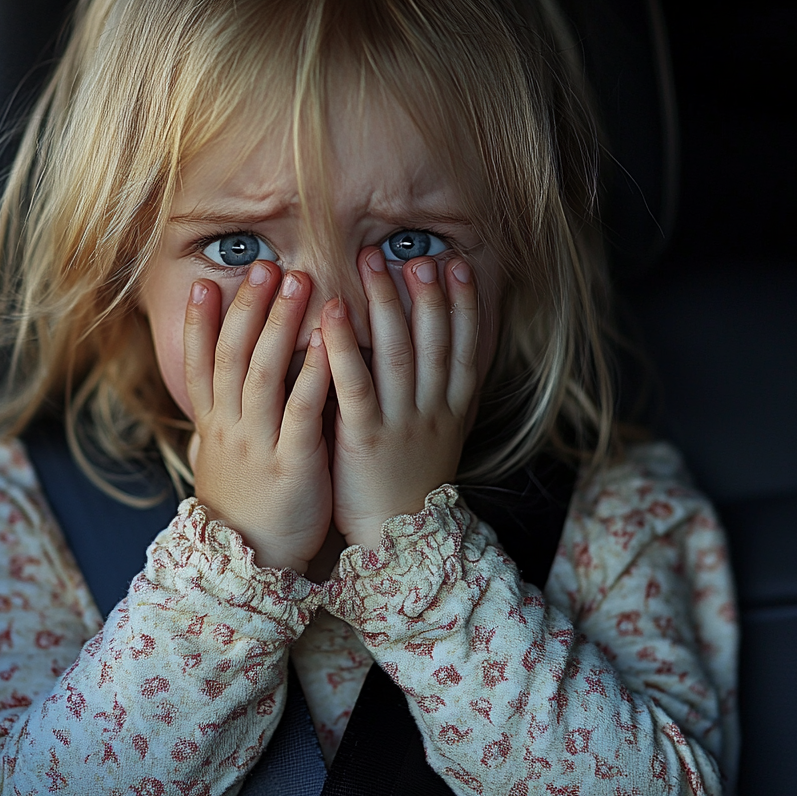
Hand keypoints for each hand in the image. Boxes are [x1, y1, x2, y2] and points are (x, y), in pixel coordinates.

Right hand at [184, 261, 332, 572]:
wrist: (253, 565)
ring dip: (279, 324)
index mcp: (213, 426)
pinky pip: (301, 408)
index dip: (199, 324)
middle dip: (247, 308)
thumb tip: (208, 402)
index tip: (203, 285)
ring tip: (294, 283)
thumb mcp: (219, 465)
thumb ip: (217, 428)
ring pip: (262, 372)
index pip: (198, 365)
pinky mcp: (293, 460)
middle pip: (231, 356)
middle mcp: (230, 427)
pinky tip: (326, 341)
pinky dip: (312, 371)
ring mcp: (259, 443)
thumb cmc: (245, 509)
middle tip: (264, 267)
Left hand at [321, 247, 482, 548]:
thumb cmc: (406, 482)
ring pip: (399, 353)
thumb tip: (431, 344)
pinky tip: (331, 313)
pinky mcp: (364, 437)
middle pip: (434, 341)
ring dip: (387, 304)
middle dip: (426, 294)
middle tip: (416, 254)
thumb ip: (435, 393)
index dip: (463, 305)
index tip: (459, 267)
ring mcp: (400, 423)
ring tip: (376, 263)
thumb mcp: (435, 437)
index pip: (465, 348)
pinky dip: (344, 345)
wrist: (396, 541)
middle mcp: (432, 410)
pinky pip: (355, 384)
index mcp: (452, 410)